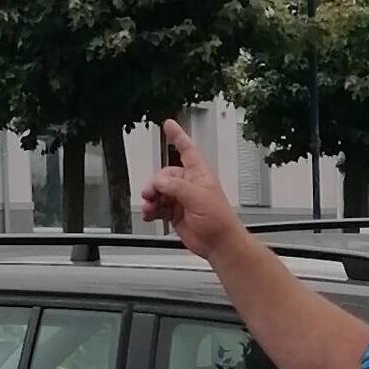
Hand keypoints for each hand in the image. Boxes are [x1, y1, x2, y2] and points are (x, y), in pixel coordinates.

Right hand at [140, 119, 240, 261]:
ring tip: (148, 207)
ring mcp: (182, 200)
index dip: (177, 136)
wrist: (219, 243)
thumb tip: (159, 181)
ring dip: (151, 199)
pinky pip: (158, 207)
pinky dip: (151, 210)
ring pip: (159, 192)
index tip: (169, 125)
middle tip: (150, 193)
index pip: (187, 150)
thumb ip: (176, 186)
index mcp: (199, 175)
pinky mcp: (175, 214)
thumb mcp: (197, 197)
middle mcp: (190, 185)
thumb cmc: (219, 220)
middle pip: (165, 176)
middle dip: (155, 184)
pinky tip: (149, 214)